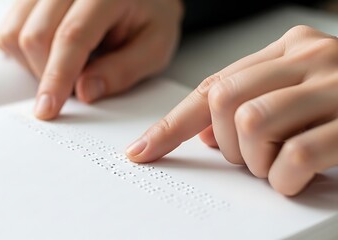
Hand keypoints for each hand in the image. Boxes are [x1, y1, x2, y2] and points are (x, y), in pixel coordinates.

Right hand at [0, 0, 182, 119]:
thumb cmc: (150, 17)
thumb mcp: (154, 47)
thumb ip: (123, 70)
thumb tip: (84, 92)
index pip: (72, 36)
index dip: (57, 76)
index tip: (48, 109)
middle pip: (35, 36)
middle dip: (47, 75)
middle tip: (74, 88)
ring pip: (13, 32)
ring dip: (31, 64)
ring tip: (65, 67)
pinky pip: (9, 28)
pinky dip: (22, 53)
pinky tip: (51, 54)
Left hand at [126, 25, 337, 195]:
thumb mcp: (299, 93)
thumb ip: (252, 103)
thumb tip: (206, 133)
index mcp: (289, 49)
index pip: (211, 87)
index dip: (170, 125)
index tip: (142, 151)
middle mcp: (310, 57)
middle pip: (224, 100)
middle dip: (229, 145)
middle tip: (255, 158)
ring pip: (252, 124)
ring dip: (258, 161)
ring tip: (282, 167)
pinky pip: (296, 155)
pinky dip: (286, 178)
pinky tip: (298, 179)